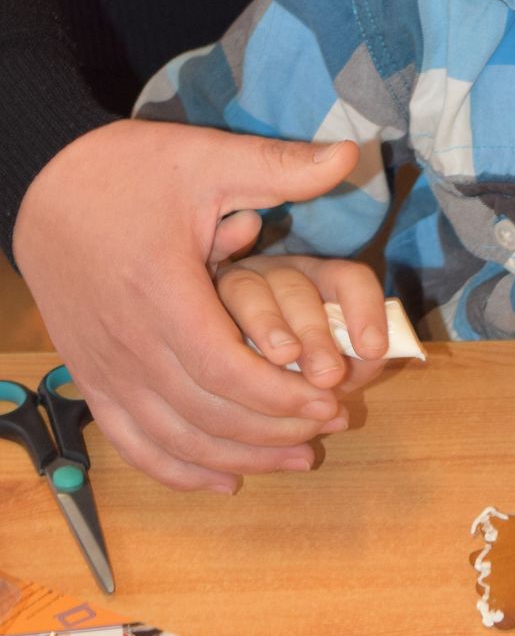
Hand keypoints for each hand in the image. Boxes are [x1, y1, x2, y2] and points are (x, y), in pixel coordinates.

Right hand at [12, 119, 363, 491]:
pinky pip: (132, 441)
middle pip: (208, 413)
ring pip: (175, 438)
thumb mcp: (206, 158)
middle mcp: (130, 341)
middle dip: (276, 428)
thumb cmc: (129, 171)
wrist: (44, 186)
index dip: (282, 396)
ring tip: (296, 456)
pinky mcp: (92, 376)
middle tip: (331, 423)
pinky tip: (222, 480)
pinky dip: (178, 470)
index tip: (330, 398)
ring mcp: (105, 366)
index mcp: (163, 292)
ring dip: (239, 456)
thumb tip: (349, 154)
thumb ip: (278, 167)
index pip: (227, 371)